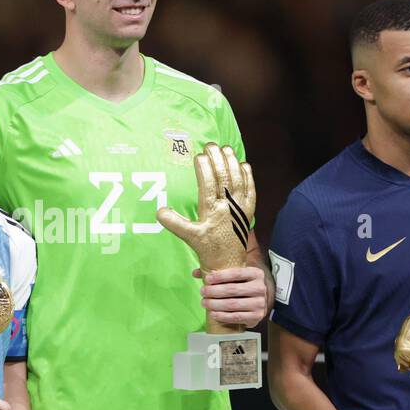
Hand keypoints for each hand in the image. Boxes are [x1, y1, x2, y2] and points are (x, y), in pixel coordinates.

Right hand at [157, 143, 256, 275]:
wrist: (228, 264)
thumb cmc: (207, 249)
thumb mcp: (188, 237)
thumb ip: (174, 223)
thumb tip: (159, 211)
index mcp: (212, 212)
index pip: (209, 185)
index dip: (205, 169)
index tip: (199, 156)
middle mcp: (228, 208)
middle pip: (224, 178)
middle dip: (218, 159)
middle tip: (210, 145)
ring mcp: (240, 209)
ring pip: (238, 180)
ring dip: (233, 163)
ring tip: (226, 149)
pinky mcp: (249, 212)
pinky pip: (251, 190)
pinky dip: (248, 177)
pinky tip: (244, 165)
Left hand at [195, 265, 268, 326]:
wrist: (259, 302)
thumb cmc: (243, 286)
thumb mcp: (235, 276)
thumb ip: (217, 273)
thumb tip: (196, 273)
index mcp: (256, 273)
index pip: (236, 273)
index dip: (220, 276)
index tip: (207, 279)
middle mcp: (260, 288)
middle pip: (232, 289)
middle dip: (214, 291)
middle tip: (203, 292)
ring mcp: (260, 303)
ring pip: (233, 304)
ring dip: (215, 304)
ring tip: (204, 302)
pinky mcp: (256, 316)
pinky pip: (236, 317)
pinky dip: (222, 316)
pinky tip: (213, 314)